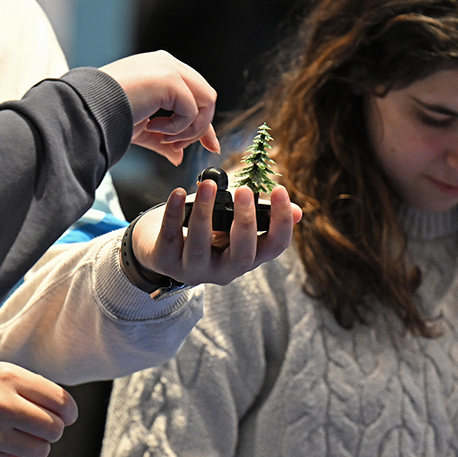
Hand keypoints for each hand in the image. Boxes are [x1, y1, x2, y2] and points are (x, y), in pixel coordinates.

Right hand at [0, 362, 77, 456]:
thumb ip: (23, 383)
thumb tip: (57, 404)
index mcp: (8, 377)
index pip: (61, 401)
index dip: (68, 411)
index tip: (65, 415)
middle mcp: (2, 405)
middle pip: (55, 429)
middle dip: (51, 429)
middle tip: (37, 426)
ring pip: (40, 450)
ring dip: (34, 445)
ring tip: (16, 436)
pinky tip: (0, 446)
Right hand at [99, 51, 219, 164]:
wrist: (89, 107)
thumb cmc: (106, 113)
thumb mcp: (141, 128)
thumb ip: (163, 139)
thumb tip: (177, 157)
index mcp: (160, 69)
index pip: (194, 95)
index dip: (203, 122)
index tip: (210, 146)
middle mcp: (168, 64)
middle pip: (205, 97)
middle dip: (200, 127)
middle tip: (179, 147)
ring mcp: (171, 69)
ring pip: (206, 102)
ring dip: (189, 129)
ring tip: (164, 139)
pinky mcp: (171, 79)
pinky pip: (192, 110)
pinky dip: (177, 127)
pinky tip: (153, 128)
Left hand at [130, 180, 297, 285]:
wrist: (159, 247)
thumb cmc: (205, 231)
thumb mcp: (232, 225)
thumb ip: (258, 216)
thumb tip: (297, 211)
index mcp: (246, 258)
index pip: (273, 247)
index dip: (281, 222)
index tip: (280, 190)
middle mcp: (223, 271)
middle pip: (242, 255)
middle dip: (245, 222)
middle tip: (244, 191)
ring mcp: (193, 270)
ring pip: (201, 246)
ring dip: (206, 213)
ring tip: (209, 185)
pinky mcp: (166, 262)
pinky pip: (170, 237)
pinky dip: (174, 214)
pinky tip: (178, 193)